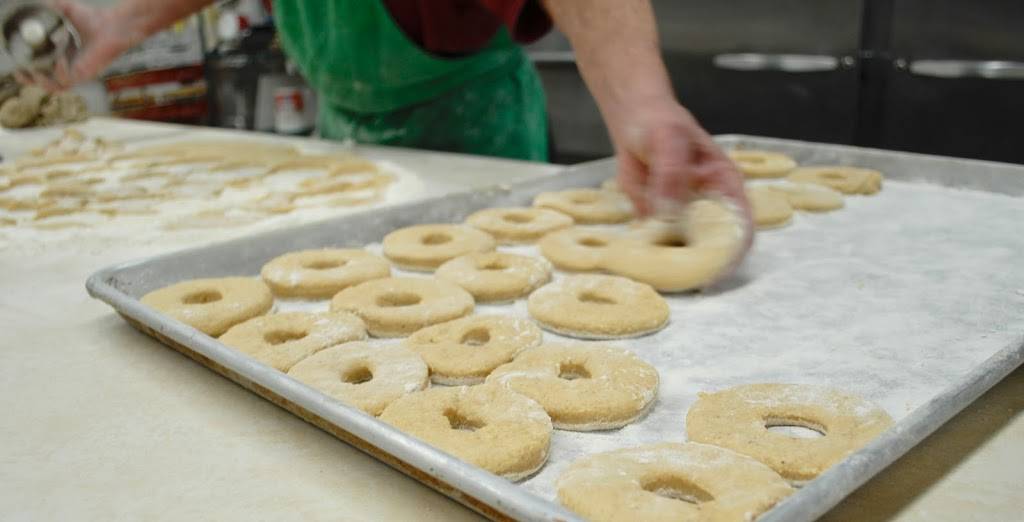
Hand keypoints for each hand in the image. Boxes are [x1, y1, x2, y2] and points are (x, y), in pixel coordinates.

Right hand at [16, 1, 139, 90]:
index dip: (29, 72)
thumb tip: (39, 3)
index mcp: (62, 56)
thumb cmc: (94, 18)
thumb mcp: (66, 10)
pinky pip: (69, 80)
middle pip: (47, 84)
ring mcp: (78, 72)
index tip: (18, 67)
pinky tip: (59, 59)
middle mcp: (70, 67)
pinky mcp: (86, 74)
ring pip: (56, 87)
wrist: (114, 25)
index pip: (43, 71)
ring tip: (35, 70)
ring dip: (43, 81)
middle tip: (22, 73)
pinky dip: (60, 71)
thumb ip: (51, 7)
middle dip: (31, 81)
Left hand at [612, 100, 754, 273]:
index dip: (735, 250)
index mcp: (725, 186)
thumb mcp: (669, 141)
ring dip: (672, 264)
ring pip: (683, 249)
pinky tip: (638, 261)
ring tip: (659, 277)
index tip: (720, 270)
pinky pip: (655, 243)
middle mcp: (707, 206)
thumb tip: (668, 212)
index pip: (741, 224)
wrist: (634, 121)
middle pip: (714, 245)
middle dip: (703, 266)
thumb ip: (671, 174)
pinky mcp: (657, 220)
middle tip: (686, 283)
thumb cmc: (662, 125)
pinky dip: (648, 254)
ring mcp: (682, 216)